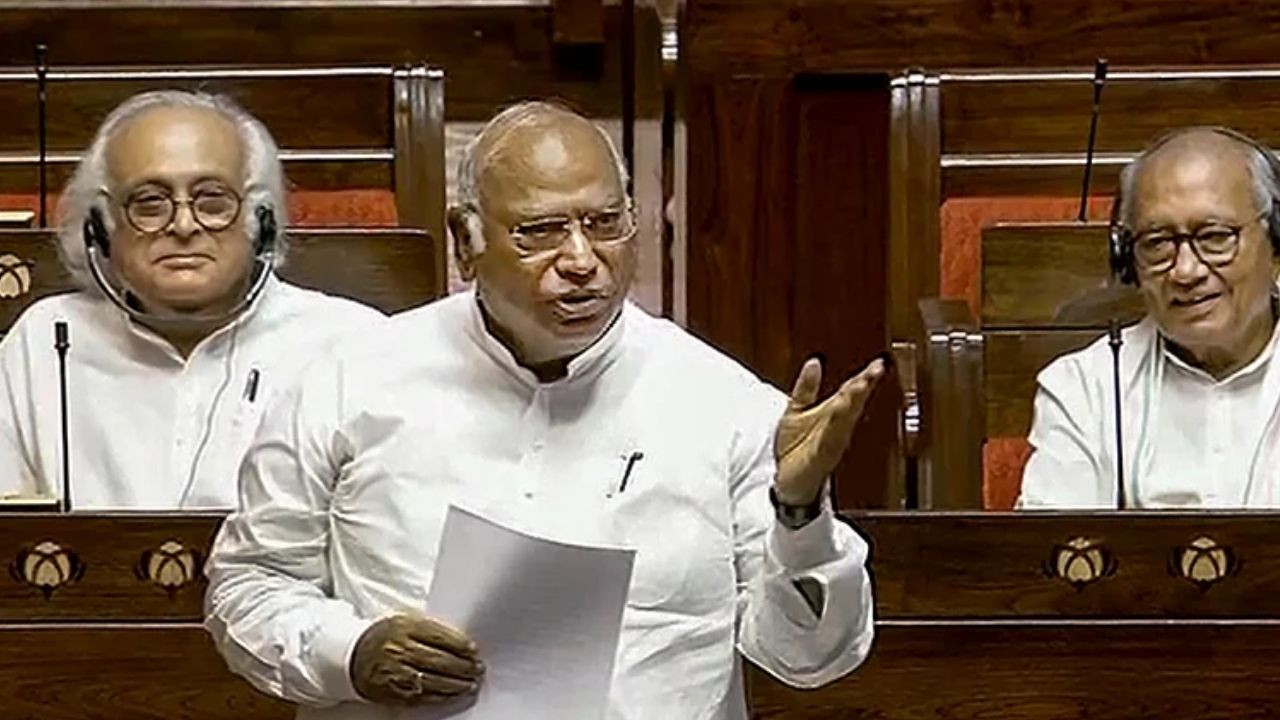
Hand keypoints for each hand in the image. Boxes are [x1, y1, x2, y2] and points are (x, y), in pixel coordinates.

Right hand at [350, 613, 483, 705]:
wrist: (352, 654)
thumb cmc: (385, 636)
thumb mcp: (404, 621)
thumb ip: (429, 629)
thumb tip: (461, 641)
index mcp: (403, 628)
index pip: (438, 636)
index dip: (460, 645)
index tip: (473, 650)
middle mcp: (398, 650)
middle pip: (438, 660)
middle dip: (462, 667)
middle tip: (477, 669)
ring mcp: (394, 672)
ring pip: (431, 681)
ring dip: (455, 685)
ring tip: (470, 684)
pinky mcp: (391, 692)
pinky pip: (420, 697)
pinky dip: (439, 697)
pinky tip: (451, 694)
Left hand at [774, 356, 885, 504]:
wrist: (786, 480)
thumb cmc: (795, 447)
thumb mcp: (796, 410)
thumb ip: (806, 387)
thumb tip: (814, 362)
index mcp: (832, 414)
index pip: (851, 391)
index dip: (866, 377)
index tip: (879, 362)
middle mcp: (837, 428)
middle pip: (853, 404)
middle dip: (864, 387)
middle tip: (876, 369)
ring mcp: (831, 444)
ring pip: (844, 421)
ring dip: (852, 404)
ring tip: (860, 386)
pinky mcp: (820, 459)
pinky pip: (828, 443)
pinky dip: (834, 431)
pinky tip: (839, 420)